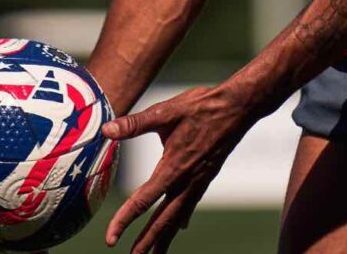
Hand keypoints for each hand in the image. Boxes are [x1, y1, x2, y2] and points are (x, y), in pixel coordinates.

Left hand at [103, 84, 253, 252]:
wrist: (238, 106)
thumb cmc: (202, 106)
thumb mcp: (166, 111)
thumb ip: (136, 123)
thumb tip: (107, 130)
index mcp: (173, 167)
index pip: (143, 201)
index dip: (124, 220)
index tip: (110, 238)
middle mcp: (186, 180)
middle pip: (163, 220)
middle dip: (146, 241)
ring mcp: (199, 180)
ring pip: (177, 217)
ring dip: (163, 237)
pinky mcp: (207, 175)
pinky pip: (190, 205)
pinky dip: (181, 220)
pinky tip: (179, 227)